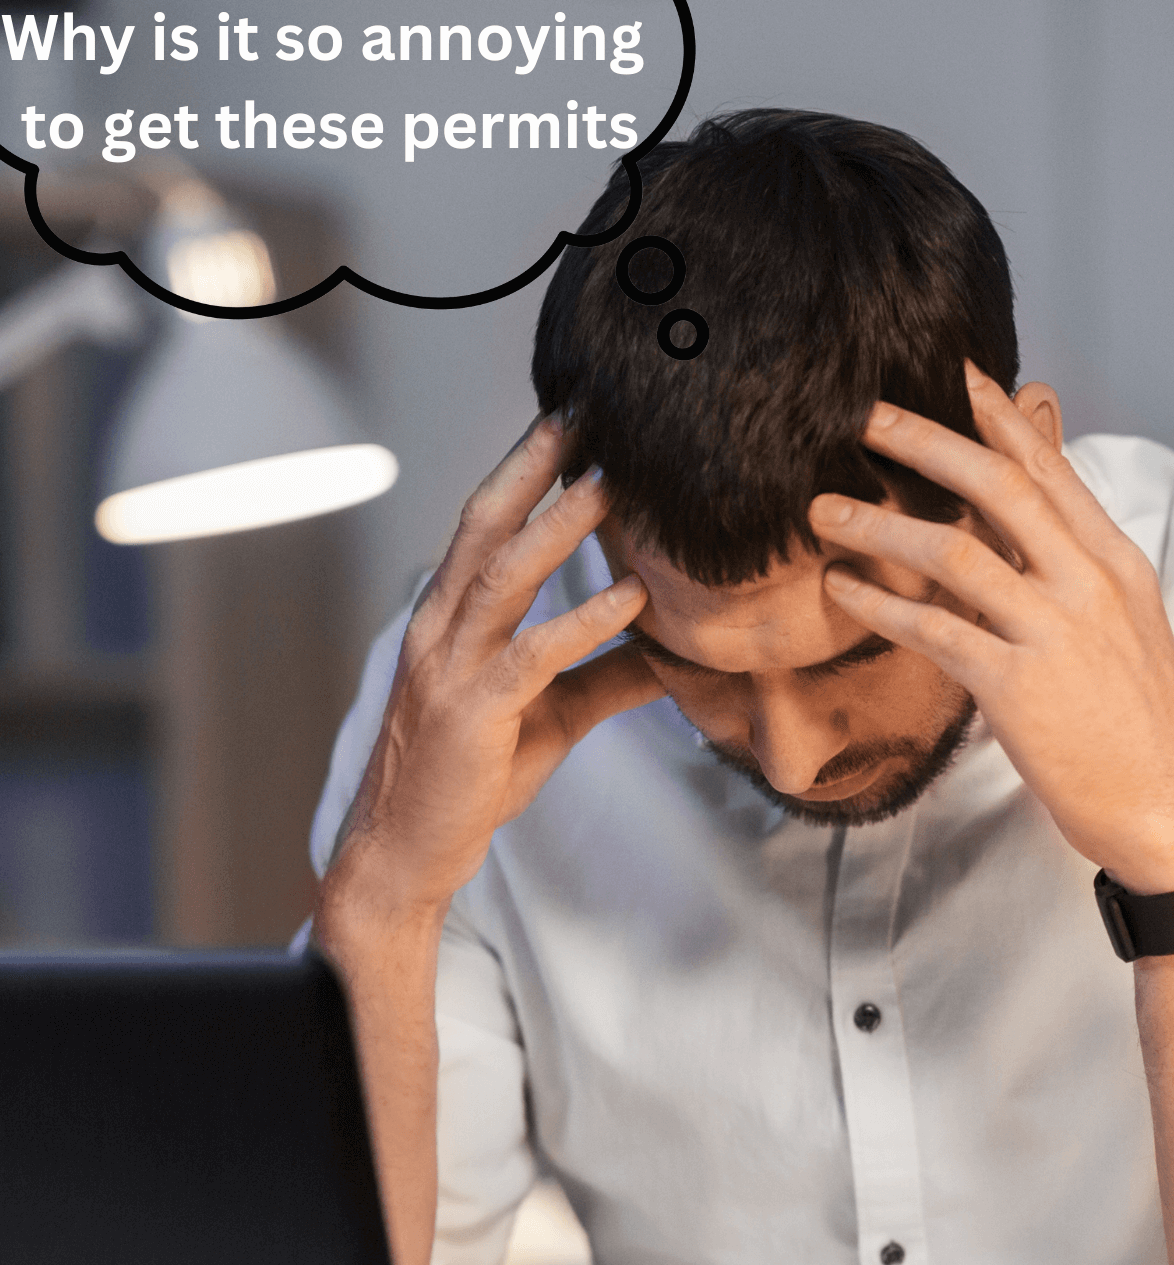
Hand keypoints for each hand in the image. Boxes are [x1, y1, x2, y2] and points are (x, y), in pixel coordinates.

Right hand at [322, 417, 661, 923]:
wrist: (406, 852)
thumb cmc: (470, 779)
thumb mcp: (551, 718)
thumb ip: (606, 678)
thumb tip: (675, 653)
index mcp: (450, 618)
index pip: (486, 526)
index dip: (526, 470)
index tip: (573, 421)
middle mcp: (441, 628)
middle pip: (486, 526)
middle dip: (533, 465)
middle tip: (585, 412)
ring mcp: (451, 668)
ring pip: (506, 577)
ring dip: (560, 526)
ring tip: (614, 482)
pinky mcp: (473, 714)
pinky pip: (532, 656)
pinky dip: (583, 622)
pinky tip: (631, 597)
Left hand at [808, 364, 1173, 892]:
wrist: (1168, 808)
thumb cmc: (1139, 727)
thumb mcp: (1124, 627)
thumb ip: (1074, 570)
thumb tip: (1025, 532)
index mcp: (1116, 563)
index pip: (1050, 470)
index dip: (999, 418)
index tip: (956, 375)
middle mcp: (1089, 584)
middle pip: (999, 486)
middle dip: (927, 441)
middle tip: (866, 417)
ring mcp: (1054, 633)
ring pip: (956, 551)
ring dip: (881, 525)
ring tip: (825, 511)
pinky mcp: (1018, 687)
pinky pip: (935, 629)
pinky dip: (880, 604)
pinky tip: (843, 589)